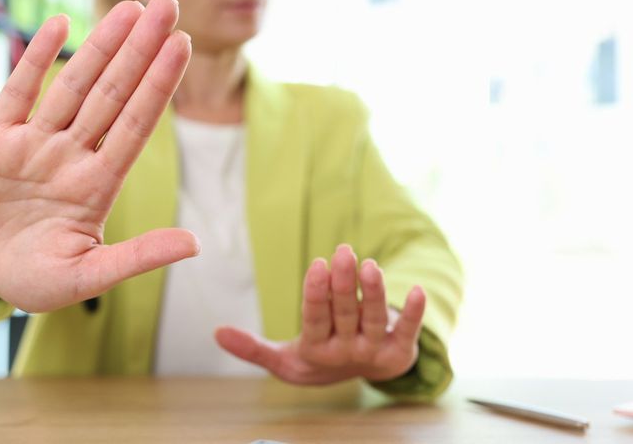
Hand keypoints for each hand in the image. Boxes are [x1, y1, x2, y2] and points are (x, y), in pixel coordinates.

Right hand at [0, 0, 198, 312]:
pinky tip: (62, 26)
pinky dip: (37, 60)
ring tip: (128, 8)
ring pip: (72, 86)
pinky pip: (18, 92)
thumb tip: (195, 244)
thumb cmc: (35, 280)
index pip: (136, 125)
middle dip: (139, 50)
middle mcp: (72, 155)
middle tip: (166, 3)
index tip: (182, 45)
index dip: (158, 85)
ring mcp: (34, 143)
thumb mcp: (87, 277)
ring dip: (100, 46)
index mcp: (98, 185)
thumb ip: (137, 257)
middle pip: (112, 94)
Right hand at [215, 245, 424, 384]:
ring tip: (369, 263)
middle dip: (345, 285)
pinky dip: (413, 313)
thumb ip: (251, 348)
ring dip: (374, 292)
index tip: (318, 265)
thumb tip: (215, 333)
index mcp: (315, 350)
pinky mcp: (399, 351)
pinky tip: (417, 290)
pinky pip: (407, 331)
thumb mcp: (282, 359)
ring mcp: (374, 351)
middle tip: (344, 252)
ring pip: (375, 318)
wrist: (357, 379)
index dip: (317, 294)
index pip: (315, 319)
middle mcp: (346, 352)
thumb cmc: (315, 358)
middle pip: (345, 315)